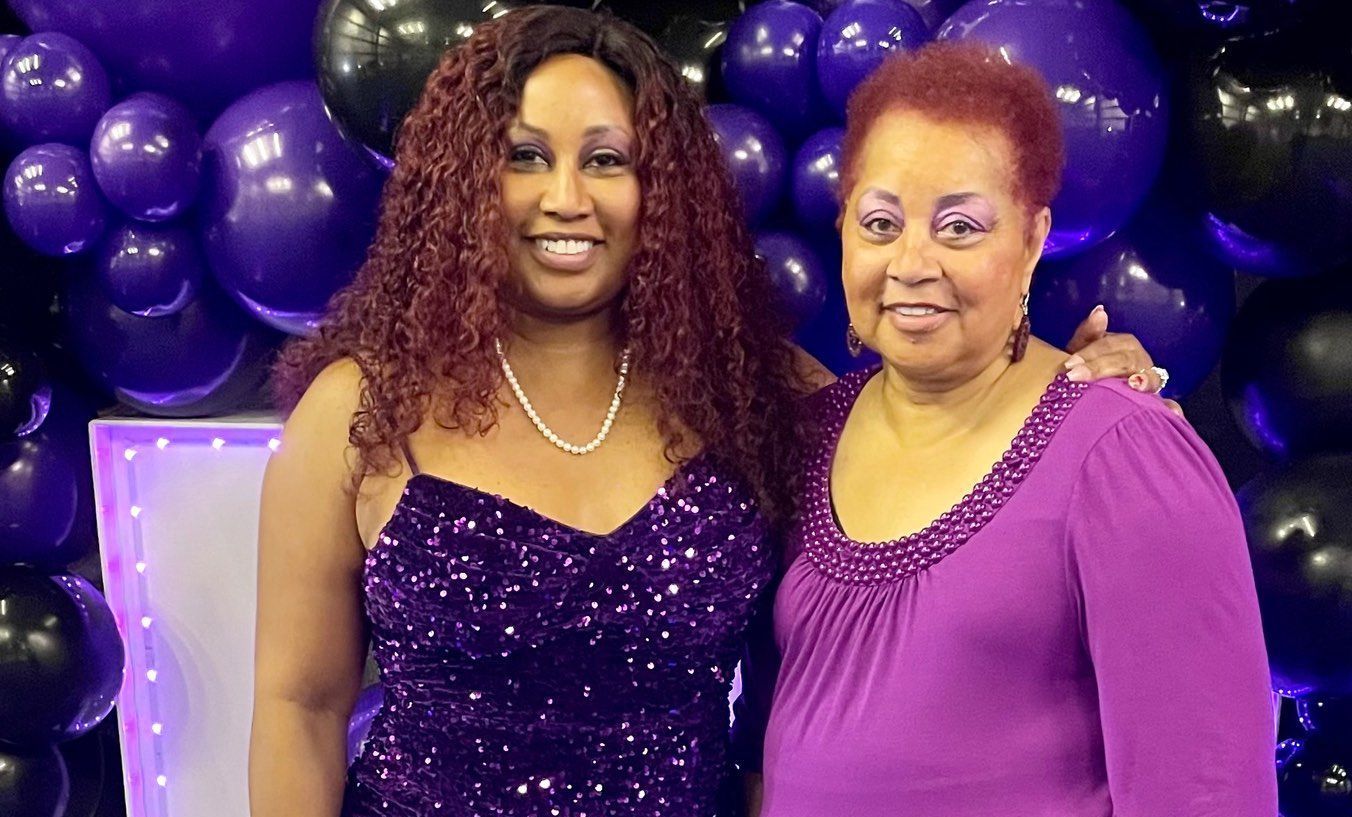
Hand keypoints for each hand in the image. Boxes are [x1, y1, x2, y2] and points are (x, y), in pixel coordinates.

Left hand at [1062, 305, 1183, 417]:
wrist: (1091, 390)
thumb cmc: (1087, 367)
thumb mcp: (1081, 349)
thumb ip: (1088, 333)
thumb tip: (1100, 310)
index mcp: (1124, 345)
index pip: (1111, 345)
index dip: (1090, 354)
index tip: (1069, 365)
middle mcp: (1140, 360)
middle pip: (1127, 361)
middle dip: (1101, 368)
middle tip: (1075, 377)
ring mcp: (1150, 381)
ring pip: (1151, 379)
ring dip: (1143, 382)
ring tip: (1135, 385)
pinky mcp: (1154, 402)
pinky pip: (1165, 406)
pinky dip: (1171, 408)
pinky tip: (1173, 412)